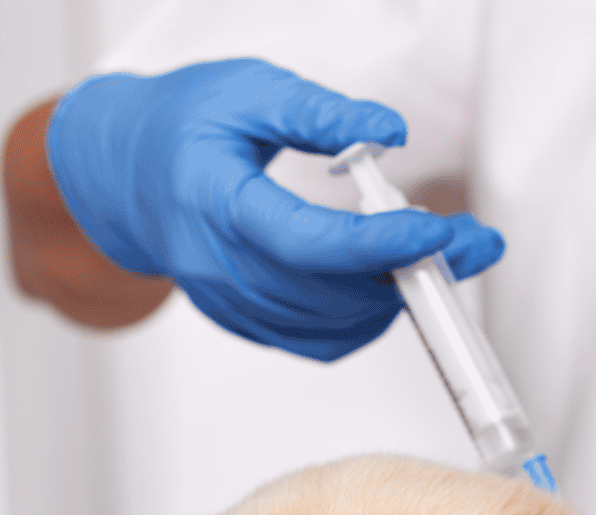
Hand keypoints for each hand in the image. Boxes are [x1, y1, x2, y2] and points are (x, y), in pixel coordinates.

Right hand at [45, 59, 503, 360]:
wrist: (123, 176)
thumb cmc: (183, 127)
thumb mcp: (248, 91)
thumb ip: (317, 112)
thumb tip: (388, 131)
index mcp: (216, 202)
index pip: (307, 242)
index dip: (377, 246)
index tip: (438, 233)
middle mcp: (220, 267)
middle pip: (331, 292)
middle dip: (411, 270)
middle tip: (472, 241)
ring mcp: (232, 305)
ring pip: (332, 325)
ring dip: (395, 295)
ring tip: (437, 254)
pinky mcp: (247, 324)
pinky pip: (319, 341)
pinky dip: (364, 318)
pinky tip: (386, 283)